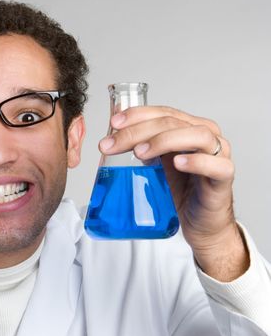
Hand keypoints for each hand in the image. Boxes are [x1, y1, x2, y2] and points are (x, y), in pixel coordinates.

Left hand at [99, 106, 248, 280]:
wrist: (200, 223)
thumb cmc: (180, 190)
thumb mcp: (154, 164)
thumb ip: (140, 146)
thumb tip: (112, 131)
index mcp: (187, 127)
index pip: (162, 112)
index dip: (137, 114)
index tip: (114, 123)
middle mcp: (204, 135)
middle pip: (172, 122)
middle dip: (138, 131)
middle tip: (113, 145)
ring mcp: (218, 154)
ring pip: (196, 135)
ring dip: (164, 140)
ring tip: (140, 152)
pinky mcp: (224, 177)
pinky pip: (217, 165)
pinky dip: (197, 161)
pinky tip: (178, 162)